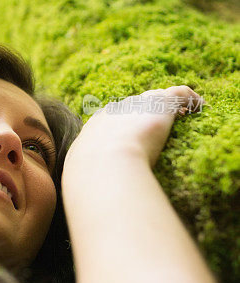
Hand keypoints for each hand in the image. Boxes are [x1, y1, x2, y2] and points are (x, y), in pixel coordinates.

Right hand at [66, 86, 206, 169]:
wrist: (103, 165)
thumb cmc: (92, 176)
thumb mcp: (83, 172)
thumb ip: (85, 173)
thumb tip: (87, 188)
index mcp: (97, 125)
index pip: (115, 117)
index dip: (128, 123)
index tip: (138, 134)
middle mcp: (117, 110)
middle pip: (135, 105)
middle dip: (148, 112)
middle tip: (160, 126)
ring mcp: (138, 105)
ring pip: (156, 97)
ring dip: (169, 105)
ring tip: (184, 114)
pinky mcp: (159, 104)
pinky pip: (179, 94)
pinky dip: (190, 98)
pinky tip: (199, 106)